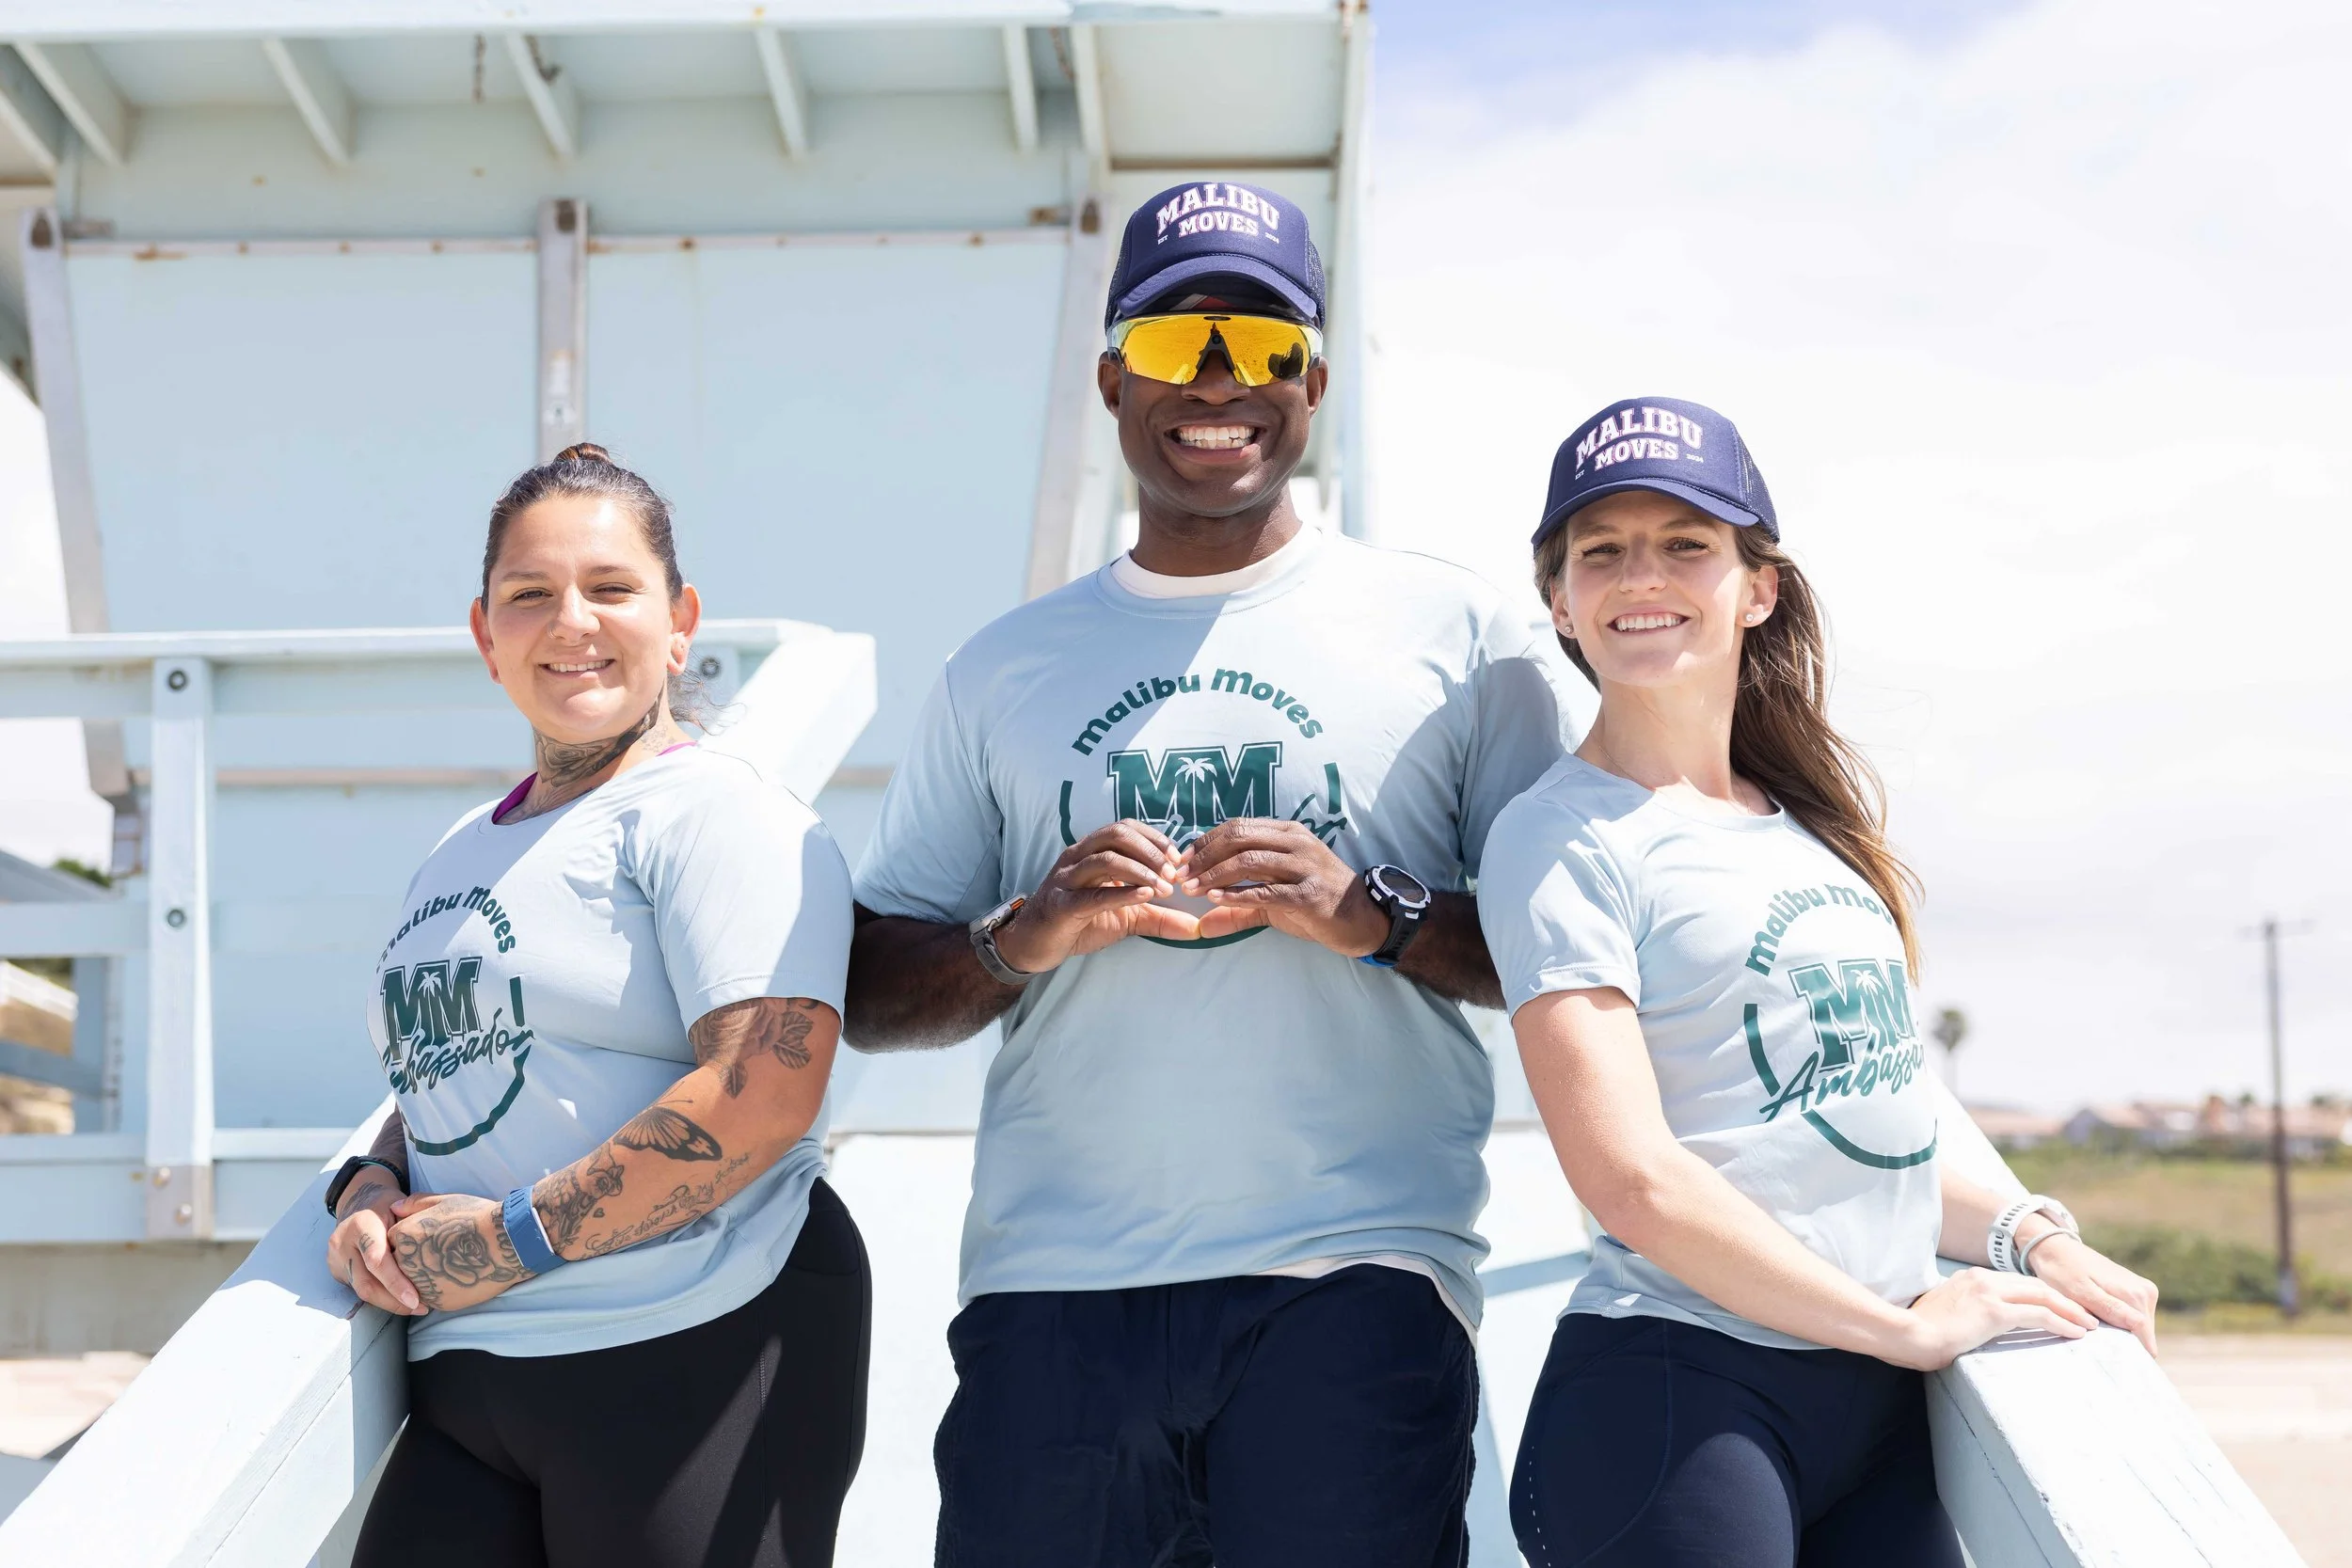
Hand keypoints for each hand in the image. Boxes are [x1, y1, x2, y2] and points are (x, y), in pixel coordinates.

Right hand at [326, 1176, 422, 1314]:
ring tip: (415, 1307)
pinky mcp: (336, 1270)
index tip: (416, 1300)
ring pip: (361, 1291)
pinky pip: (358, 1289)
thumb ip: (417, 1223)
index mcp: (361, 1224)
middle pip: (366, 1283)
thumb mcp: (404, 1206)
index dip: (396, 1283)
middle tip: (422, 1307)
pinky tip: (400, 1300)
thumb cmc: (389, 1205)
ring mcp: (335, 1258)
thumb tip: (441, 1250)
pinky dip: (380, 1296)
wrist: (359, 1202)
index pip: (377, 1260)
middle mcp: (342, 1243)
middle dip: (394, 1301)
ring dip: (389, 1303)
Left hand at [385, 1192, 530, 1312]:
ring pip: (414, 1284)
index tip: (431, 1236)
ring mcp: (420, 1284)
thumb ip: (414, 1204)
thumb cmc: (476, 1216)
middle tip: (445, 1252)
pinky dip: (442, 1289)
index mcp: (403, 1235)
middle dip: (418, 1259)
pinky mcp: (437, 1301)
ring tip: (452, 1265)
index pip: (395, 1241)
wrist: (505, 1242)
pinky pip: (432, 1297)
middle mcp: (405, 1263)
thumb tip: (395, 1208)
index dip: (413, 1238)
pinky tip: (458, 1277)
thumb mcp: (444, 1200)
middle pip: (401, 1265)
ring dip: (427, 1277)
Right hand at [991, 821, 1197, 974]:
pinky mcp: (1061, 905)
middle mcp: (1077, 858)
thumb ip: (1159, 917)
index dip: (1155, 839)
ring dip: (1141, 871)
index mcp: (1091, 852)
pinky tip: (1145, 896)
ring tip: (1164, 888)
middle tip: (1174, 874)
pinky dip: (1121, 893)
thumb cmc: (1078, 923)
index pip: (1126, 828)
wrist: (1034, 945)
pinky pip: (1093, 894)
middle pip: (1116, 834)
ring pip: (1105, 860)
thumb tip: (1197, 926)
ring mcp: (1066, 879)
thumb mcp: (1125, 918)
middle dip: (1151, 851)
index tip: (1179, 859)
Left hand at [1176, 819, 1387, 953]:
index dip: (1205, 841)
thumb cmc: (1316, 903)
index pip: (1237, 827)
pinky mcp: (1309, 895)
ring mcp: (1305, 867)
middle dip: (1204, 855)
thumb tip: (1201, 925)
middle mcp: (1296, 843)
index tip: (1182, 860)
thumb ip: (1238, 907)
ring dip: (1215, 875)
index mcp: (1287, 833)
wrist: (1361, 919)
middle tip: (1181, 874)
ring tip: (1192, 888)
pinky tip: (1216, 900)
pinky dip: (1238, 894)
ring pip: (1250, 861)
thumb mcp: (1274, 900)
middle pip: (1239, 838)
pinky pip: (1267, 892)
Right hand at [1890, 1266, 2098, 1369]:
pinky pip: (2037, 1315)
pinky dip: (2061, 1323)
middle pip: (2035, 1285)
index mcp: (1971, 1278)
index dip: (2043, 1296)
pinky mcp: (1994, 1311)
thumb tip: (1969, 1324)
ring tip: (2088, 1325)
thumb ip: (1962, 1311)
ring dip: (2069, 1311)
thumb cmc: (1919, 1332)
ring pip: (2042, 1296)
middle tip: (2085, 1315)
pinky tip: (2075, 1333)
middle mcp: (1982, 1278)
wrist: (1908, 1335)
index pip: (2016, 1284)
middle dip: (2064, 1300)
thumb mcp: (1944, 1314)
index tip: (2060, 1307)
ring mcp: (1989, 1292)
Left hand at [2022, 1233, 2159, 1354]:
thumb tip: (2139, 1329)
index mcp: (2136, 1294)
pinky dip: (2116, 1324)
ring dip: (2118, 1333)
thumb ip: (2110, 1309)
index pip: (2145, 1337)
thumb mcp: (2080, 1292)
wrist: (2055, 1247)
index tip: (2112, 1364)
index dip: (2131, 1353)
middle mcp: (2146, 1292)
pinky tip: (2097, 1322)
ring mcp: (2142, 1291)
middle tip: (2094, 1344)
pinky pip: (2130, 1318)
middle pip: (2142, 1334)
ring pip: (2137, 1328)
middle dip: (2123, 1342)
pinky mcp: (2134, 1292)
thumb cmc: (2062, 1270)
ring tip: (2093, 1331)